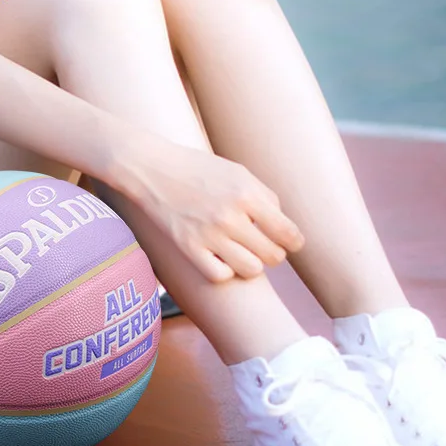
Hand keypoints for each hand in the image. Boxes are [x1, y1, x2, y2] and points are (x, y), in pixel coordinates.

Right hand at [124, 141, 303, 282]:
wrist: (152, 169)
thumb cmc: (198, 169)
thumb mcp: (238, 172)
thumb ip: (265, 198)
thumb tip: (284, 230)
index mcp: (246, 194)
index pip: (288, 233)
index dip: (294, 242)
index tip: (289, 242)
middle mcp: (229, 216)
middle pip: (273, 256)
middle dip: (272, 252)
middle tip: (261, 243)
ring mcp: (207, 235)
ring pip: (251, 270)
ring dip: (251, 263)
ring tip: (241, 250)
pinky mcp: (187, 248)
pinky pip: (220, 275)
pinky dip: (224, 269)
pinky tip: (219, 256)